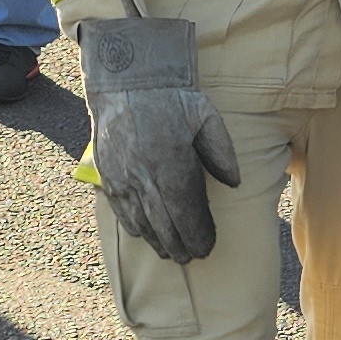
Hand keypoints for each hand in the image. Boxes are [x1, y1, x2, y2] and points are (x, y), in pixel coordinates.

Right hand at [73, 14, 242, 264]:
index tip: (208, 247)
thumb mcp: (207, 117)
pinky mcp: (107, 177)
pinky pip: (122, 212)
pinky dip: (136, 228)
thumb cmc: (172, 99)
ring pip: (142, 224)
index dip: (198, 234)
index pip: (188, 213)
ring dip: (158, 243)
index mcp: (173, 163)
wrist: (126, 82)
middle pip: (165, 225)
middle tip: (192, 257)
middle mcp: (145, 176)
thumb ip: (222, 152)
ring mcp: (123, 179)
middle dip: (181, 246)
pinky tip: (146, 236)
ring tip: (172, 254)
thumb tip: (233, 183)